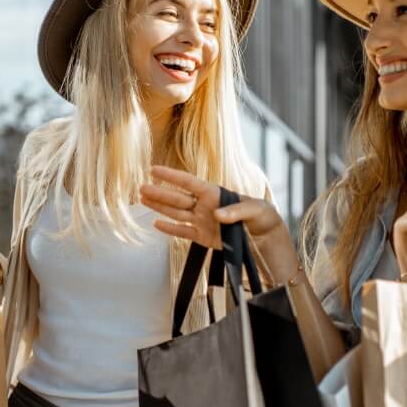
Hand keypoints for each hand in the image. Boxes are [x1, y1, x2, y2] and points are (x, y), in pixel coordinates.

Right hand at [140, 166, 299, 283]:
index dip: (171, 176)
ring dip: (159, 207)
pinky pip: (183, 232)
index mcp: (215, 194)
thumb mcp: (255, 210)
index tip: (154, 169)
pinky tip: (156, 223)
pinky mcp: (203, 237)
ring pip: (176, 213)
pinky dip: (170, 228)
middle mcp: (205, 206)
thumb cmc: (262, 216)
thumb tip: (216, 214)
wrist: (266, 238)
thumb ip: (236, 210)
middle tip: (140, 187)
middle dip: (159, 193)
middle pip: (177, 198)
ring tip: (142, 199)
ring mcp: (202, 221)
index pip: (189, 183)